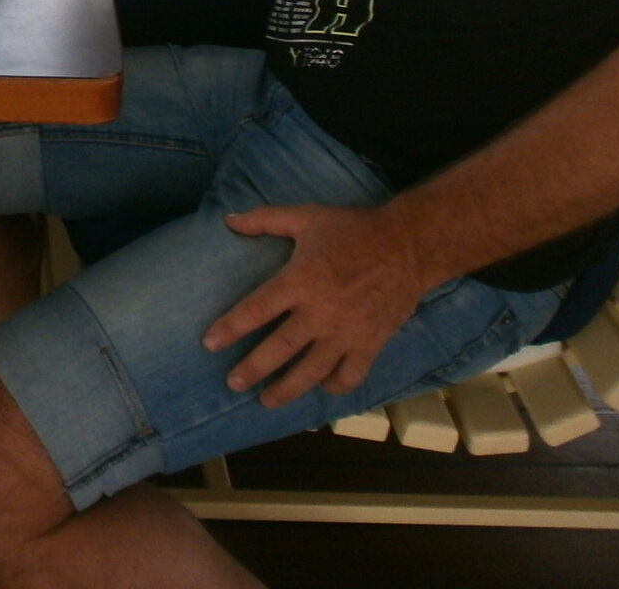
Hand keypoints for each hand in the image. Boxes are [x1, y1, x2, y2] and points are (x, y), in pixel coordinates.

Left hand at [202, 204, 430, 408]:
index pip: (256, 309)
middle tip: (233, 383)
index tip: (210, 344)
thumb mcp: (306, 217)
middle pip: (279, 349)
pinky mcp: (371, 344)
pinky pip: (350, 376)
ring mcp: (347, 332)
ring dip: (287, 389)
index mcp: (300, 280)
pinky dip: (334, 387)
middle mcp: (320, 312)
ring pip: (312, 371)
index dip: (231, 328)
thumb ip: (265, 219)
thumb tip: (228, 219)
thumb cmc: (353, 230)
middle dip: (253, 369)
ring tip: (267, 401)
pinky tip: (321, 389)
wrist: (408, 245)